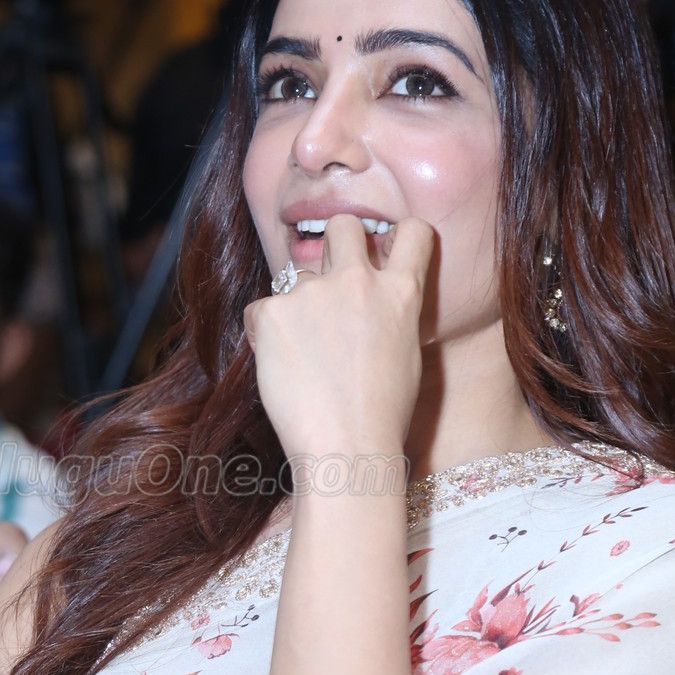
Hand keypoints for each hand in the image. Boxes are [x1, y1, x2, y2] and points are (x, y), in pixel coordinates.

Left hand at [243, 214, 433, 462]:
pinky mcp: (272, 312)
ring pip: (295, 279)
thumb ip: (392, 314)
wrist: (345, 448)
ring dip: (296, 306)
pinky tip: (280, 367)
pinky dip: (265, 333)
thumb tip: (374, 302)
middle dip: (336, 240)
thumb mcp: (406, 355)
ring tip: (303, 356)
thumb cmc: (380, 416)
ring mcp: (312, 294)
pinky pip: (261, 310)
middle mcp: (357, 282)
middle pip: (342, 226)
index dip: (399, 235)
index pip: (413, 232)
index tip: (387, 247)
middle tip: (330, 278)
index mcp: (400, 293)